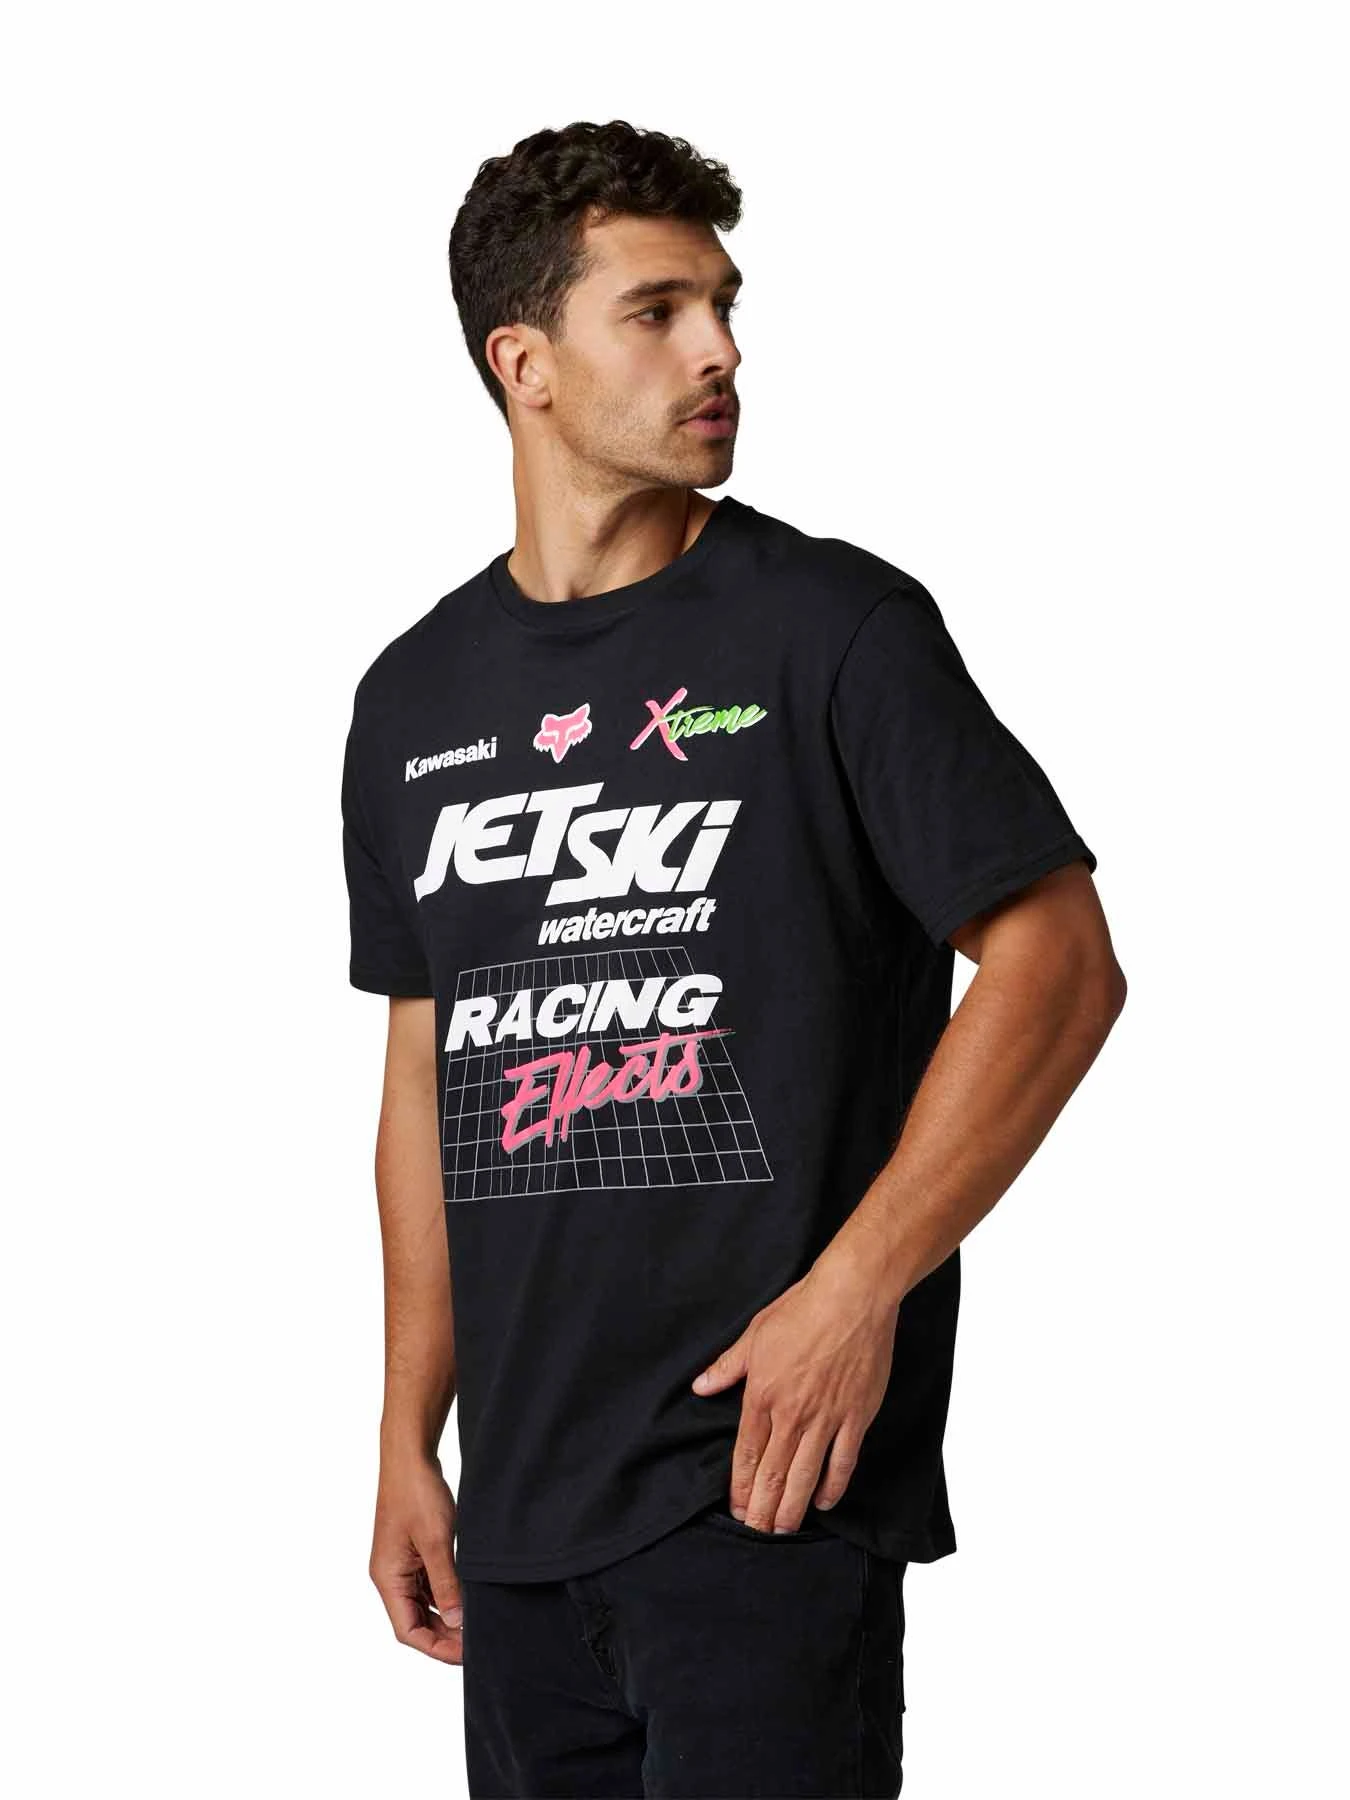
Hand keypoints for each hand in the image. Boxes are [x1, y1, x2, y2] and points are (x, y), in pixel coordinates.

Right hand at [370, 1452, 462, 1663]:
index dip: (437, 1647)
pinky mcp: (414, 1552)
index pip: (408, 1631)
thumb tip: (458, 1623)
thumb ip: (446, 1585)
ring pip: (423, 1604)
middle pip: (415, 1622)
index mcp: (388, 1578)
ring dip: (447, 1616)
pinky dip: (447, 1595)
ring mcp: (402, 1564)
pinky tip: (468, 1596)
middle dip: (444, 1635)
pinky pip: (428, 1585)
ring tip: (476, 1623)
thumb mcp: (437, 1542)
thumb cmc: (417, 1493)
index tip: (467, 1654)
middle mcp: (391, 1576)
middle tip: (477, 1641)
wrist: (410, 1455)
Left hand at [690, 1254, 898, 1531]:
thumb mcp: (754, 1335)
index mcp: (763, 1395)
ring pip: (805, 1476)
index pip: (747, 1455)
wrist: (852, 1297)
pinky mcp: (856, 1417)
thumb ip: (727, 1367)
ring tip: (784, 1530)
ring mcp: (827, 1418)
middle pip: (773, 1473)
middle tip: (757, 1533)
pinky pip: (843, 1462)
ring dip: (792, 1507)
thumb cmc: (802, 1309)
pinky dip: (833, 1486)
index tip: (738, 1509)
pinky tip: (824, 1502)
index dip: (741, 1488)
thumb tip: (701, 1387)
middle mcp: (792, 1414)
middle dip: (763, 1509)